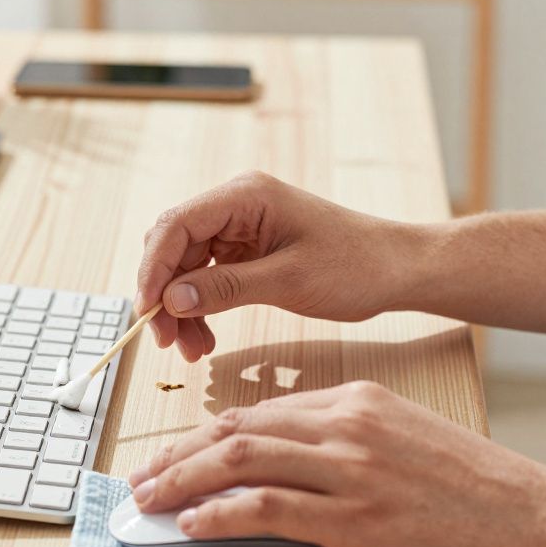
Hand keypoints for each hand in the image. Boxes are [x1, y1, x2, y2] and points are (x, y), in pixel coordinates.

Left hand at [126, 381, 545, 546]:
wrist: (540, 518)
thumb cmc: (475, 487)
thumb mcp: (406, 438)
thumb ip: (345, 440)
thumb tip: (287, 464)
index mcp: (354, 400)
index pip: (258, 412)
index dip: (203, 435)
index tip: (173, 455)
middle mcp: (344, 424)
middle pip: (236, 430)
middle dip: (178, 455)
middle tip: (141, 478)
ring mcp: (349, 469)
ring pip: (241, 461)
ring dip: (183, 482)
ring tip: (148, 500)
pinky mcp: (356, 517)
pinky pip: (268, 508)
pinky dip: (221, 514)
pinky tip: (193, 526)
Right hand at [136, 171, 427, 361]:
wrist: (397, 269)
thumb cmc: (355, 265)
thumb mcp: (288, 281)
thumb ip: (225, 288)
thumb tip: (171, 300)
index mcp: (244, 196)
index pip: (176, 226)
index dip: (153, 270)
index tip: (148, 312)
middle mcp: (235, 205)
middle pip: (173, 246)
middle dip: (164, 294)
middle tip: (167, 340)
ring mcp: (239, 227)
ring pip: (186, 266)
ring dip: (181, 308)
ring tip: (191, 350)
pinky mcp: (246, 249)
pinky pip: (207, 277)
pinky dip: (201, 307)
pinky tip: (206, 337)